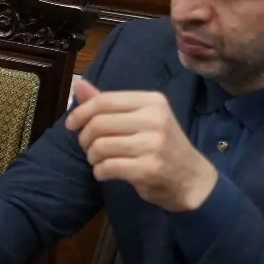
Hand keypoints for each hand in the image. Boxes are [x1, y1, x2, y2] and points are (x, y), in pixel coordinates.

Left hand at [66, 78, 218, 212]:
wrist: (191, 178)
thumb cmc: (161, 144)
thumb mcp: (140, 118)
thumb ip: (108, 103)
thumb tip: (78, 85)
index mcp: (152, 101)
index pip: (105, 101)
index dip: (81, 112)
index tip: (71, 125)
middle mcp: (155, 119)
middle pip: (98, 124)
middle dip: (85, 138)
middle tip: (89, 146)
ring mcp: (153, 145)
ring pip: (100, 146)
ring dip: (92, 157)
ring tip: (99, 160)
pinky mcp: (149, 169)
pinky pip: (107, 167)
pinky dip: (99, 171)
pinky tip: (105, 172)